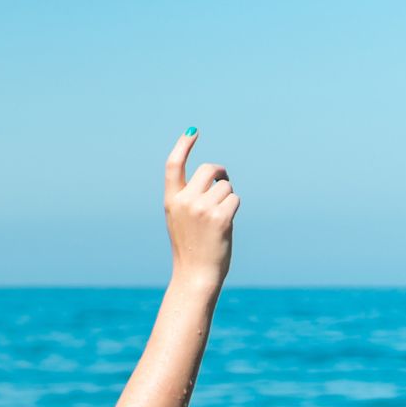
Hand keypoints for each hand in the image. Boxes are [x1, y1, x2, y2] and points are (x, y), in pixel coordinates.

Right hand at [164, 131, 238, 288]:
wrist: (194, 274)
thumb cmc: (191, 247)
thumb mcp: (182, 219)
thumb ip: (191, 197)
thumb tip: (216, 175)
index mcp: (171, 201)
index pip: (173, 166)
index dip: (183, 146)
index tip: (192, 131)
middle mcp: (184, 201)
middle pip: (208, 169)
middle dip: (220, 173)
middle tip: (223, 182)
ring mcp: (201, 209)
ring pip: (225, 186)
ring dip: (227, 198)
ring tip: (218, 219)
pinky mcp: (219, 217)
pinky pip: (234, 199)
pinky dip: (233, 209)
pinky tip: (225, 225)